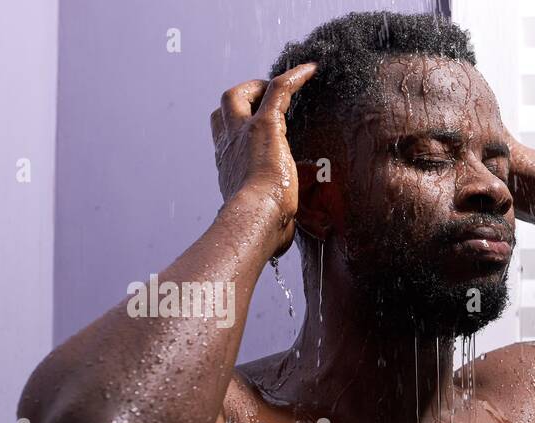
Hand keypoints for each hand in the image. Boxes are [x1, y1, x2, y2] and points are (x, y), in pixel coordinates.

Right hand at [209, 63, 316, 255]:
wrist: (255, 222)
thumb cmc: (261, 231)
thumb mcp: (266, 225)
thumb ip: (273, 224)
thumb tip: (282, 241)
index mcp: (229, 170)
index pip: (226, 140)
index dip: (236, 130)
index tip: (252, 131)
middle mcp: (229, 147)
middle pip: (223, 110)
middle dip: (240, 99)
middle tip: (261, 99)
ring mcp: (243, 134)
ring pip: (240, 95)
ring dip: (258, 86)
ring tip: (278, 84)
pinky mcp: (266, 126)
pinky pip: (279, 90)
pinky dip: (294, 77)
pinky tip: (311, 69)